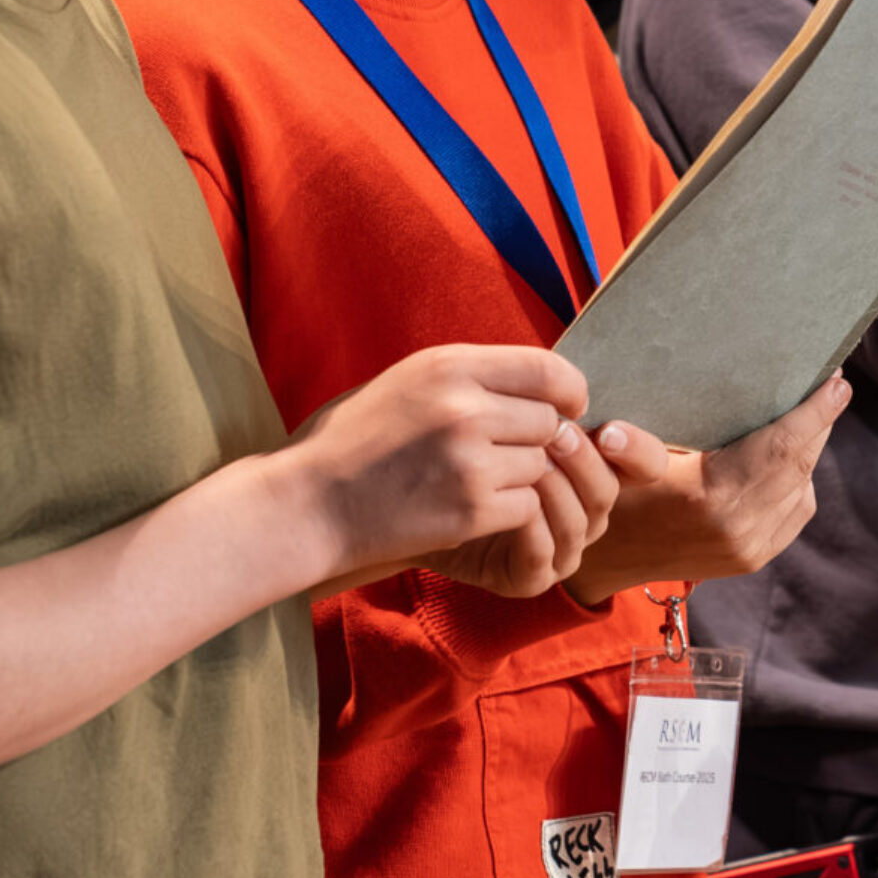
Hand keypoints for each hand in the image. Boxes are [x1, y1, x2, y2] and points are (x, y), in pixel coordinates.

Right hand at [291, 342, 662, 598]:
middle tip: (511, 456)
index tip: (568, 408)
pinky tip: (476, 510)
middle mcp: (464, 407)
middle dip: (539, 440)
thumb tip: (540, 381)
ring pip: (541, 465)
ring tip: (481, 483)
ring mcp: (469, 460)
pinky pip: (526, 505)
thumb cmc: (357, 440)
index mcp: (450, 366)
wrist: (308, 504)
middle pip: (549, 421)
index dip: (569, 391)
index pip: (547, 368)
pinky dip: (511, 512)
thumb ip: (471, 376)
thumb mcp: (409, 382)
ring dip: (522, 478)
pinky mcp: (470, 509)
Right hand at [566, 375, 850, 604]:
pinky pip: (796, 510)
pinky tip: (790, 456)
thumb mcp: (622, 458)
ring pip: (803, 487)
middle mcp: (740, 528)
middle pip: (800, 464)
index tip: (839, 379)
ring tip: (809, 413)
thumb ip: (647, 436)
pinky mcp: (754, 559)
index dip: (816, 412)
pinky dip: (799, 480)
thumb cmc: (611, 495)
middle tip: (832, 382)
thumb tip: (664, 401)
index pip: (782, 446)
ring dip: (810, 449)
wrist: (603, 560)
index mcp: (711, 496)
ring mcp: (751, 549)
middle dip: (821, 421)